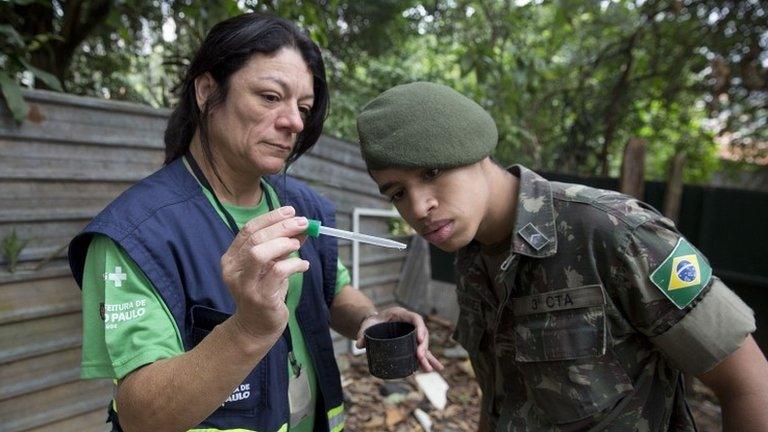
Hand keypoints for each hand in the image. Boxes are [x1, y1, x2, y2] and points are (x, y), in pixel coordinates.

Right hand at [220, 206, 309, 340]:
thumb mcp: (272, 265)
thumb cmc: (264, 292)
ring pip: (259, 254)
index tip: (291, 211)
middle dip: (282, 227)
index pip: (248, 229)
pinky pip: (277, 273)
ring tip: (298, 245)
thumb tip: (302, 227)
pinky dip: (294, 264)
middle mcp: (233, 270)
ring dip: (283, 244)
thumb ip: (283, 246)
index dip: (271, 217)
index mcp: (231, 258)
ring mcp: (244, 285)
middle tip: (303, 223)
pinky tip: (303, 265)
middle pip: (255, 239)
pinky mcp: (260, 298)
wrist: (256, 327)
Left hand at [355, 306, 443, 372]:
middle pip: (422, 334)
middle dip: (423, 346)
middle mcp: (409, 324)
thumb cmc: (371, 322)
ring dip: (427, 357)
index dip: (420, 328)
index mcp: (402, 314)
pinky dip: (426, 360)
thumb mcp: (367, 325)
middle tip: (420, 357)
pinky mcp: (409, 343)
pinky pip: (420, 352)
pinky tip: (433, 369)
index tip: (420, 339)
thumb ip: (362, 333)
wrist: (373, 323)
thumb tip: (359, 345)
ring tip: (432, 369)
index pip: (415, 319)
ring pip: (423, 345)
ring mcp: (411, 334)